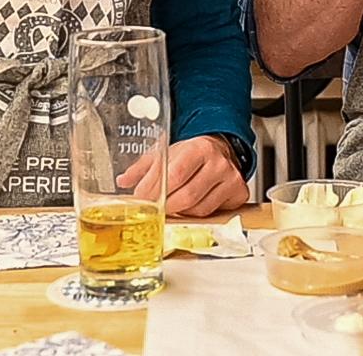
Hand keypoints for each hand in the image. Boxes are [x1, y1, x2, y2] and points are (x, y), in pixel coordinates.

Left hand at [117, 135, 248, 217]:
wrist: (221, 149)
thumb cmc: (191, 152)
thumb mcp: (166, 152)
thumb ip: (143, 167)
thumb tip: (123, 181)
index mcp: (199, 148)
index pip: (176, 173)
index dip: (156, 190)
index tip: (142, 198)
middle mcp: (218, 162)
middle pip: (187, 196)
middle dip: (166, 206)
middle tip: (155, 208)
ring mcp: (231, 179)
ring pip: (199, 209)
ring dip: (181, 212)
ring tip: (173, 205)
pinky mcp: (239, 193)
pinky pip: (212, 213)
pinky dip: (196, 214)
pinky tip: (190, 206)